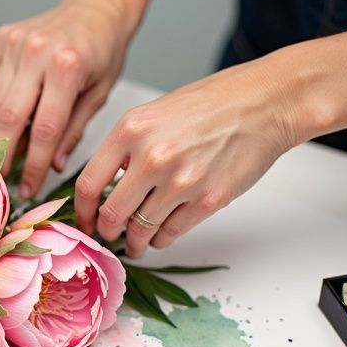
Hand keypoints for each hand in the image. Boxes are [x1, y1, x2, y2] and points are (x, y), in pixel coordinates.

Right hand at [0, 0, 134, 197]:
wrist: (96, 6)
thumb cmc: (103, 49)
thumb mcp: (100, 94)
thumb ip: (73, 131)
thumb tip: (52, 166)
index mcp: (67, 67)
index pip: (44, 129)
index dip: (32, 164)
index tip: (27, 189)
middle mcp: (37, 52)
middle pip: (8, 118)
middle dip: (2, 156)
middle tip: (0, 182)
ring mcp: (15, 44)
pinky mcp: (1, 40)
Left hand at [74, 59, 300, 257]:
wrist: (264, 103)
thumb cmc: (212, 104)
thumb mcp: (153, 114)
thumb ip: (125, 147)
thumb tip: (105, 184)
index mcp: (130, 130)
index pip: (88, 184)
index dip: (81, 212)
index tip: (82, 223)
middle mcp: (151, 156)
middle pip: (111, 214)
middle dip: (106, 232)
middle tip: (108, 236)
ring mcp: (180, 180)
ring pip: (141, 230)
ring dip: (135, 242)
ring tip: (135, 242)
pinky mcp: (208, 199)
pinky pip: (171, 233)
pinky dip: (161, 239)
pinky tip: (159, 236)